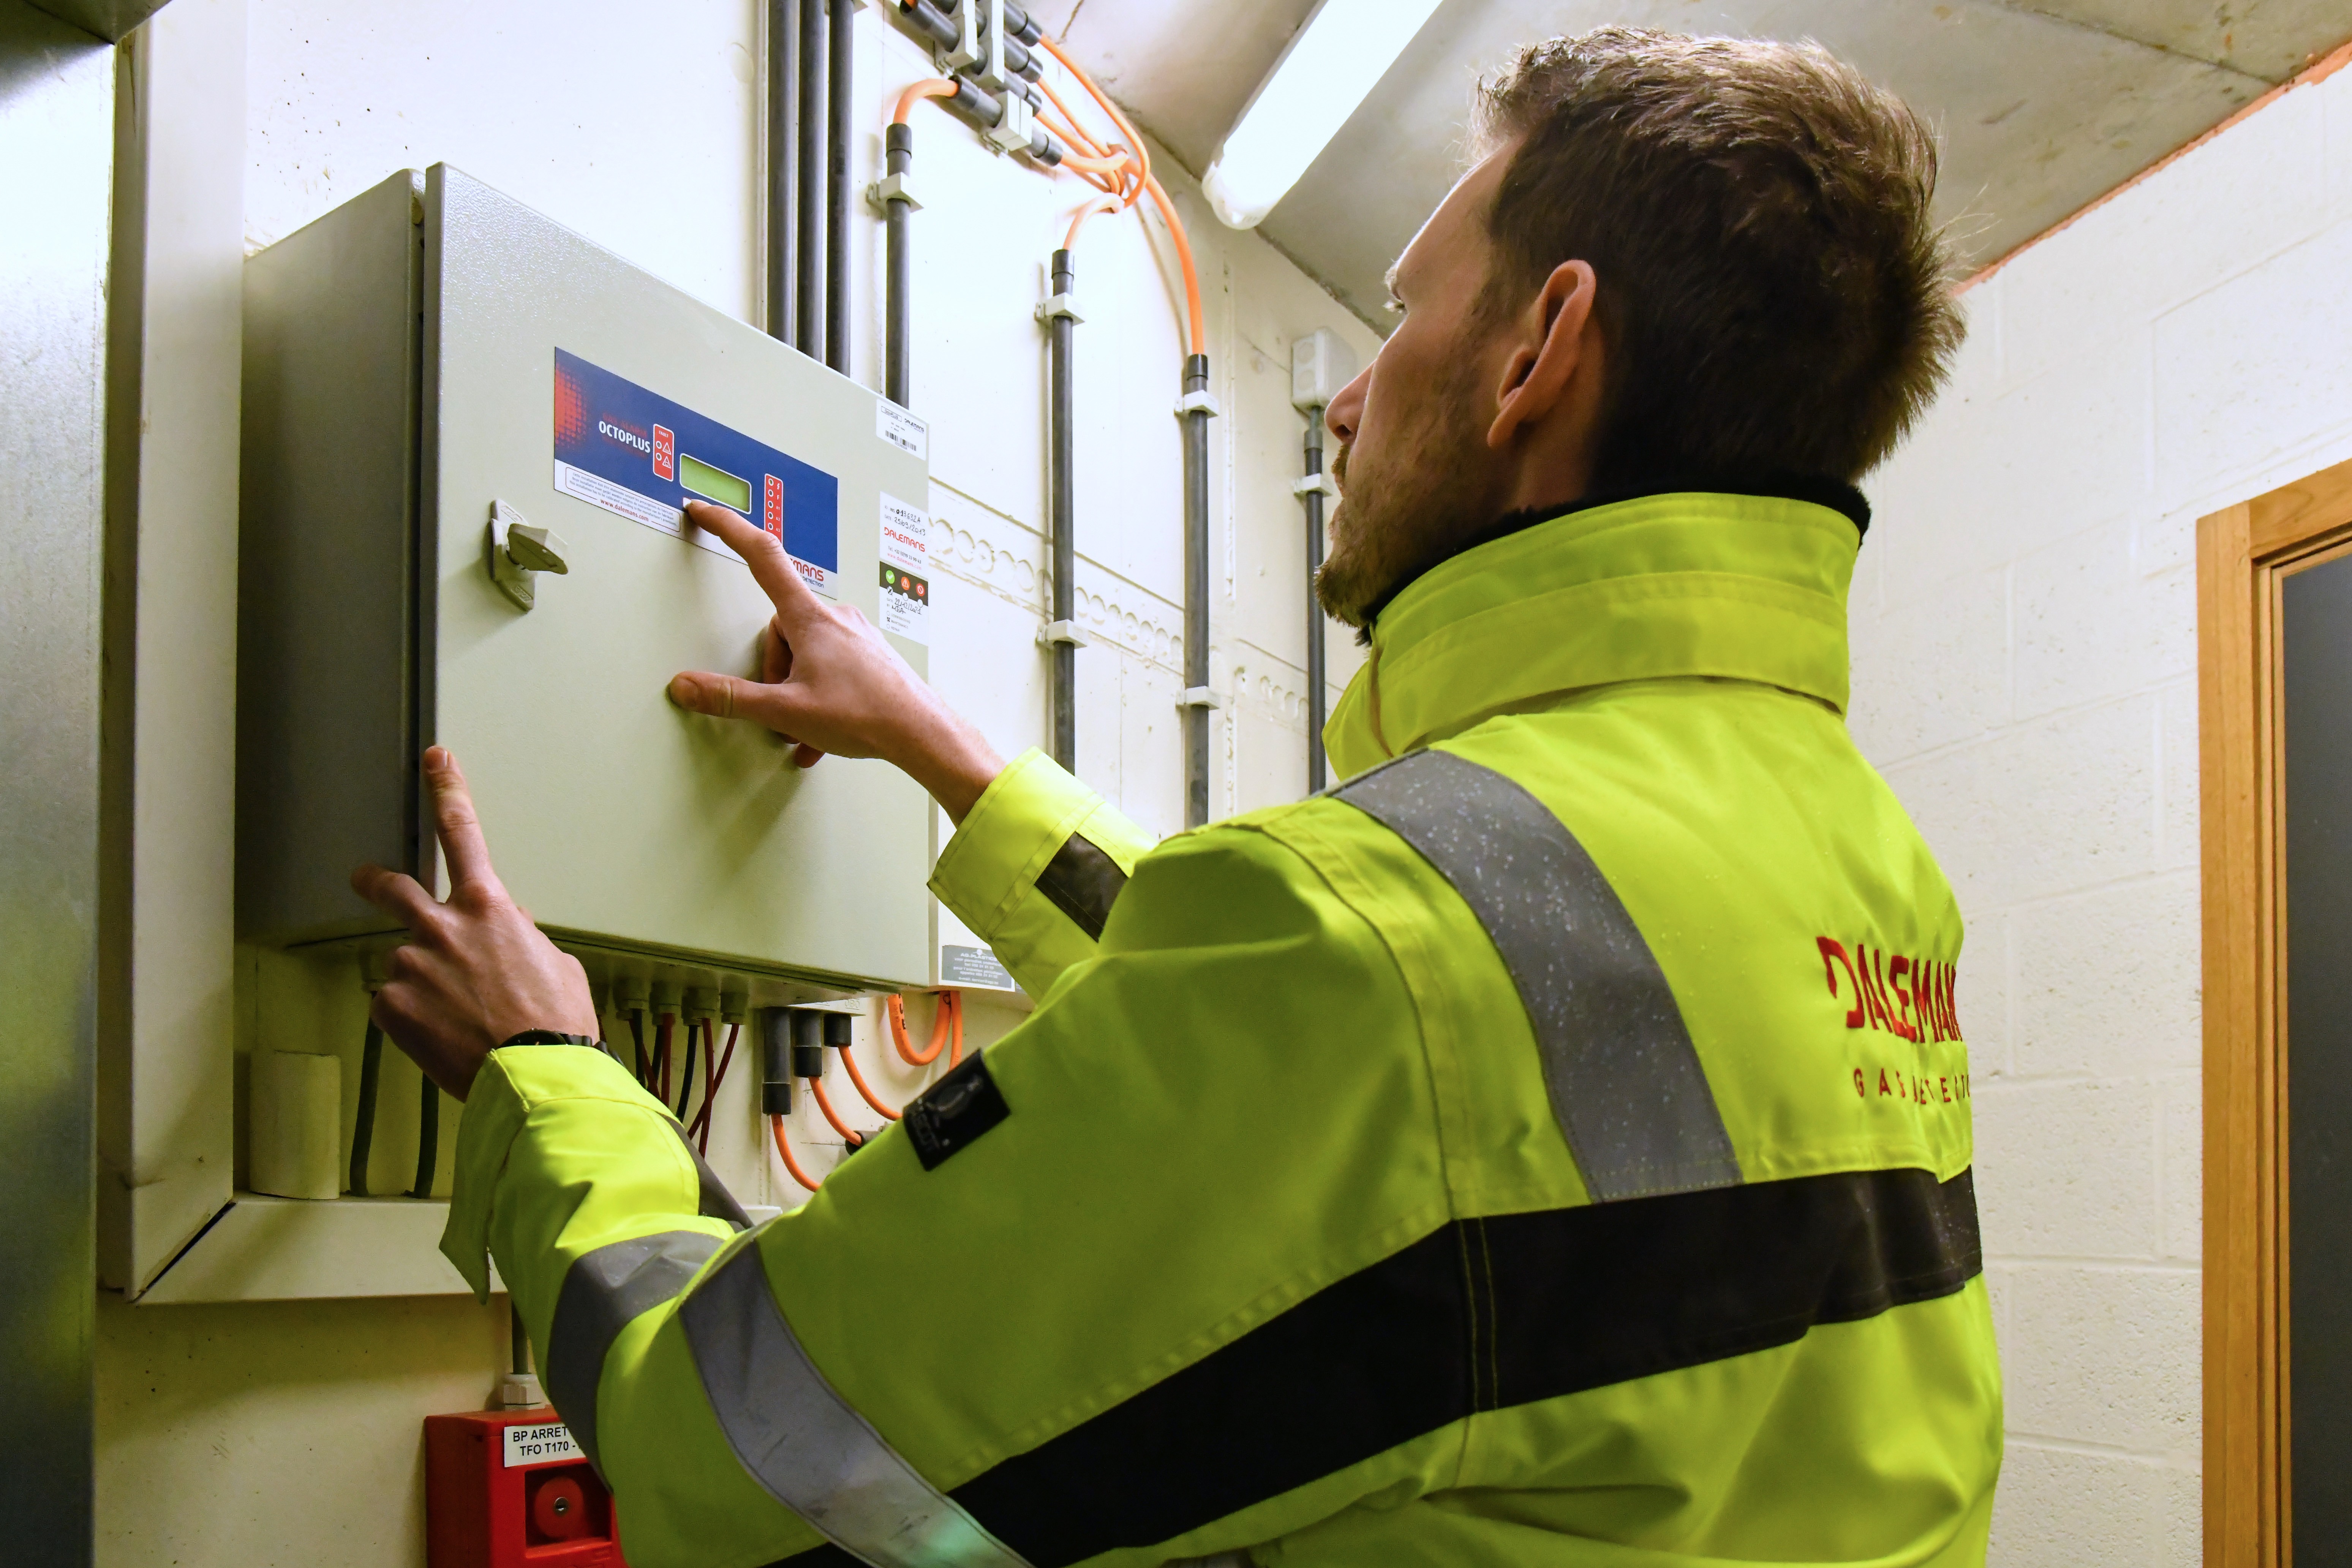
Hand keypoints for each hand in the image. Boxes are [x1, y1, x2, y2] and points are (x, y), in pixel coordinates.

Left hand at [352, 747, 598, 1099]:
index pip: (463, 832)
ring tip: (454, 1019)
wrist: (532, 1075)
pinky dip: (413, 1019)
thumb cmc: (555, 1022)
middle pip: (392, 887)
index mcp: (489, 908)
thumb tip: (507, 929)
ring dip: (421, 983)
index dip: (447, 790)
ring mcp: (411, 965)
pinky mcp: (391, 1006)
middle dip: (374, 881)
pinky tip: (442, 1036)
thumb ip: (523, 938)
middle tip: (364, 879)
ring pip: (404, 962)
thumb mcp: (556, 965)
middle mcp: (442, 926)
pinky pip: (393, 1005)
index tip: (435, 760)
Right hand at [667, 499, 1004, 821]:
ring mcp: (855, 634)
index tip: (704, 512)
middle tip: (785, 704)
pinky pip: (831, 667)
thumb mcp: (786, 711)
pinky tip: (821, 734)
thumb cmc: (866, 716)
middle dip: (774, 668)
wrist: (923, 733)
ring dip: (797, 689)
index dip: (727, 529)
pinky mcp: (869, 653)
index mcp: (809, 618)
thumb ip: (731, 698)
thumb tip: (686, 686)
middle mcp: (835, 617)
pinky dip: (819, 699)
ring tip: (809, 725)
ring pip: (806, 651)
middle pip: (780, 627)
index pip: (760, 556)